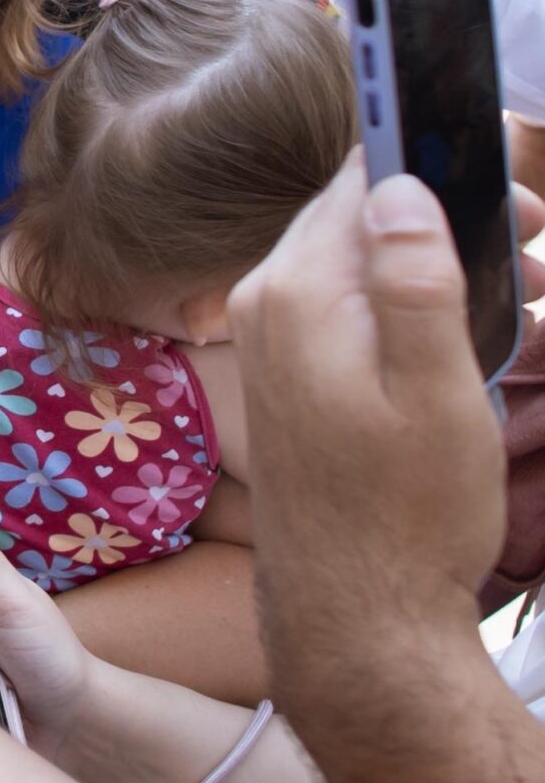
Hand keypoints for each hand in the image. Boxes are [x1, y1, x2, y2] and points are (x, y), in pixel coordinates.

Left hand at [229, 155, 544, 635]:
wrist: (357, 613)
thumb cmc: (408, 513)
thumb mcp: (438, 393)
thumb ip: (416, 284)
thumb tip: (398, 187)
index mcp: (296, 295)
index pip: (357, 181)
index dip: (437, 169)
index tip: (508, 192)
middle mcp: (264, 305)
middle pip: (358, 217)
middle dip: (446, 215)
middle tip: (533, 247)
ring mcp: (268, 341)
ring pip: (358, 262)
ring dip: (434, 263)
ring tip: (520, 298)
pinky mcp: (286, 373)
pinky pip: (348, 307)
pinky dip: (406, 305)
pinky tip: (467, 338)